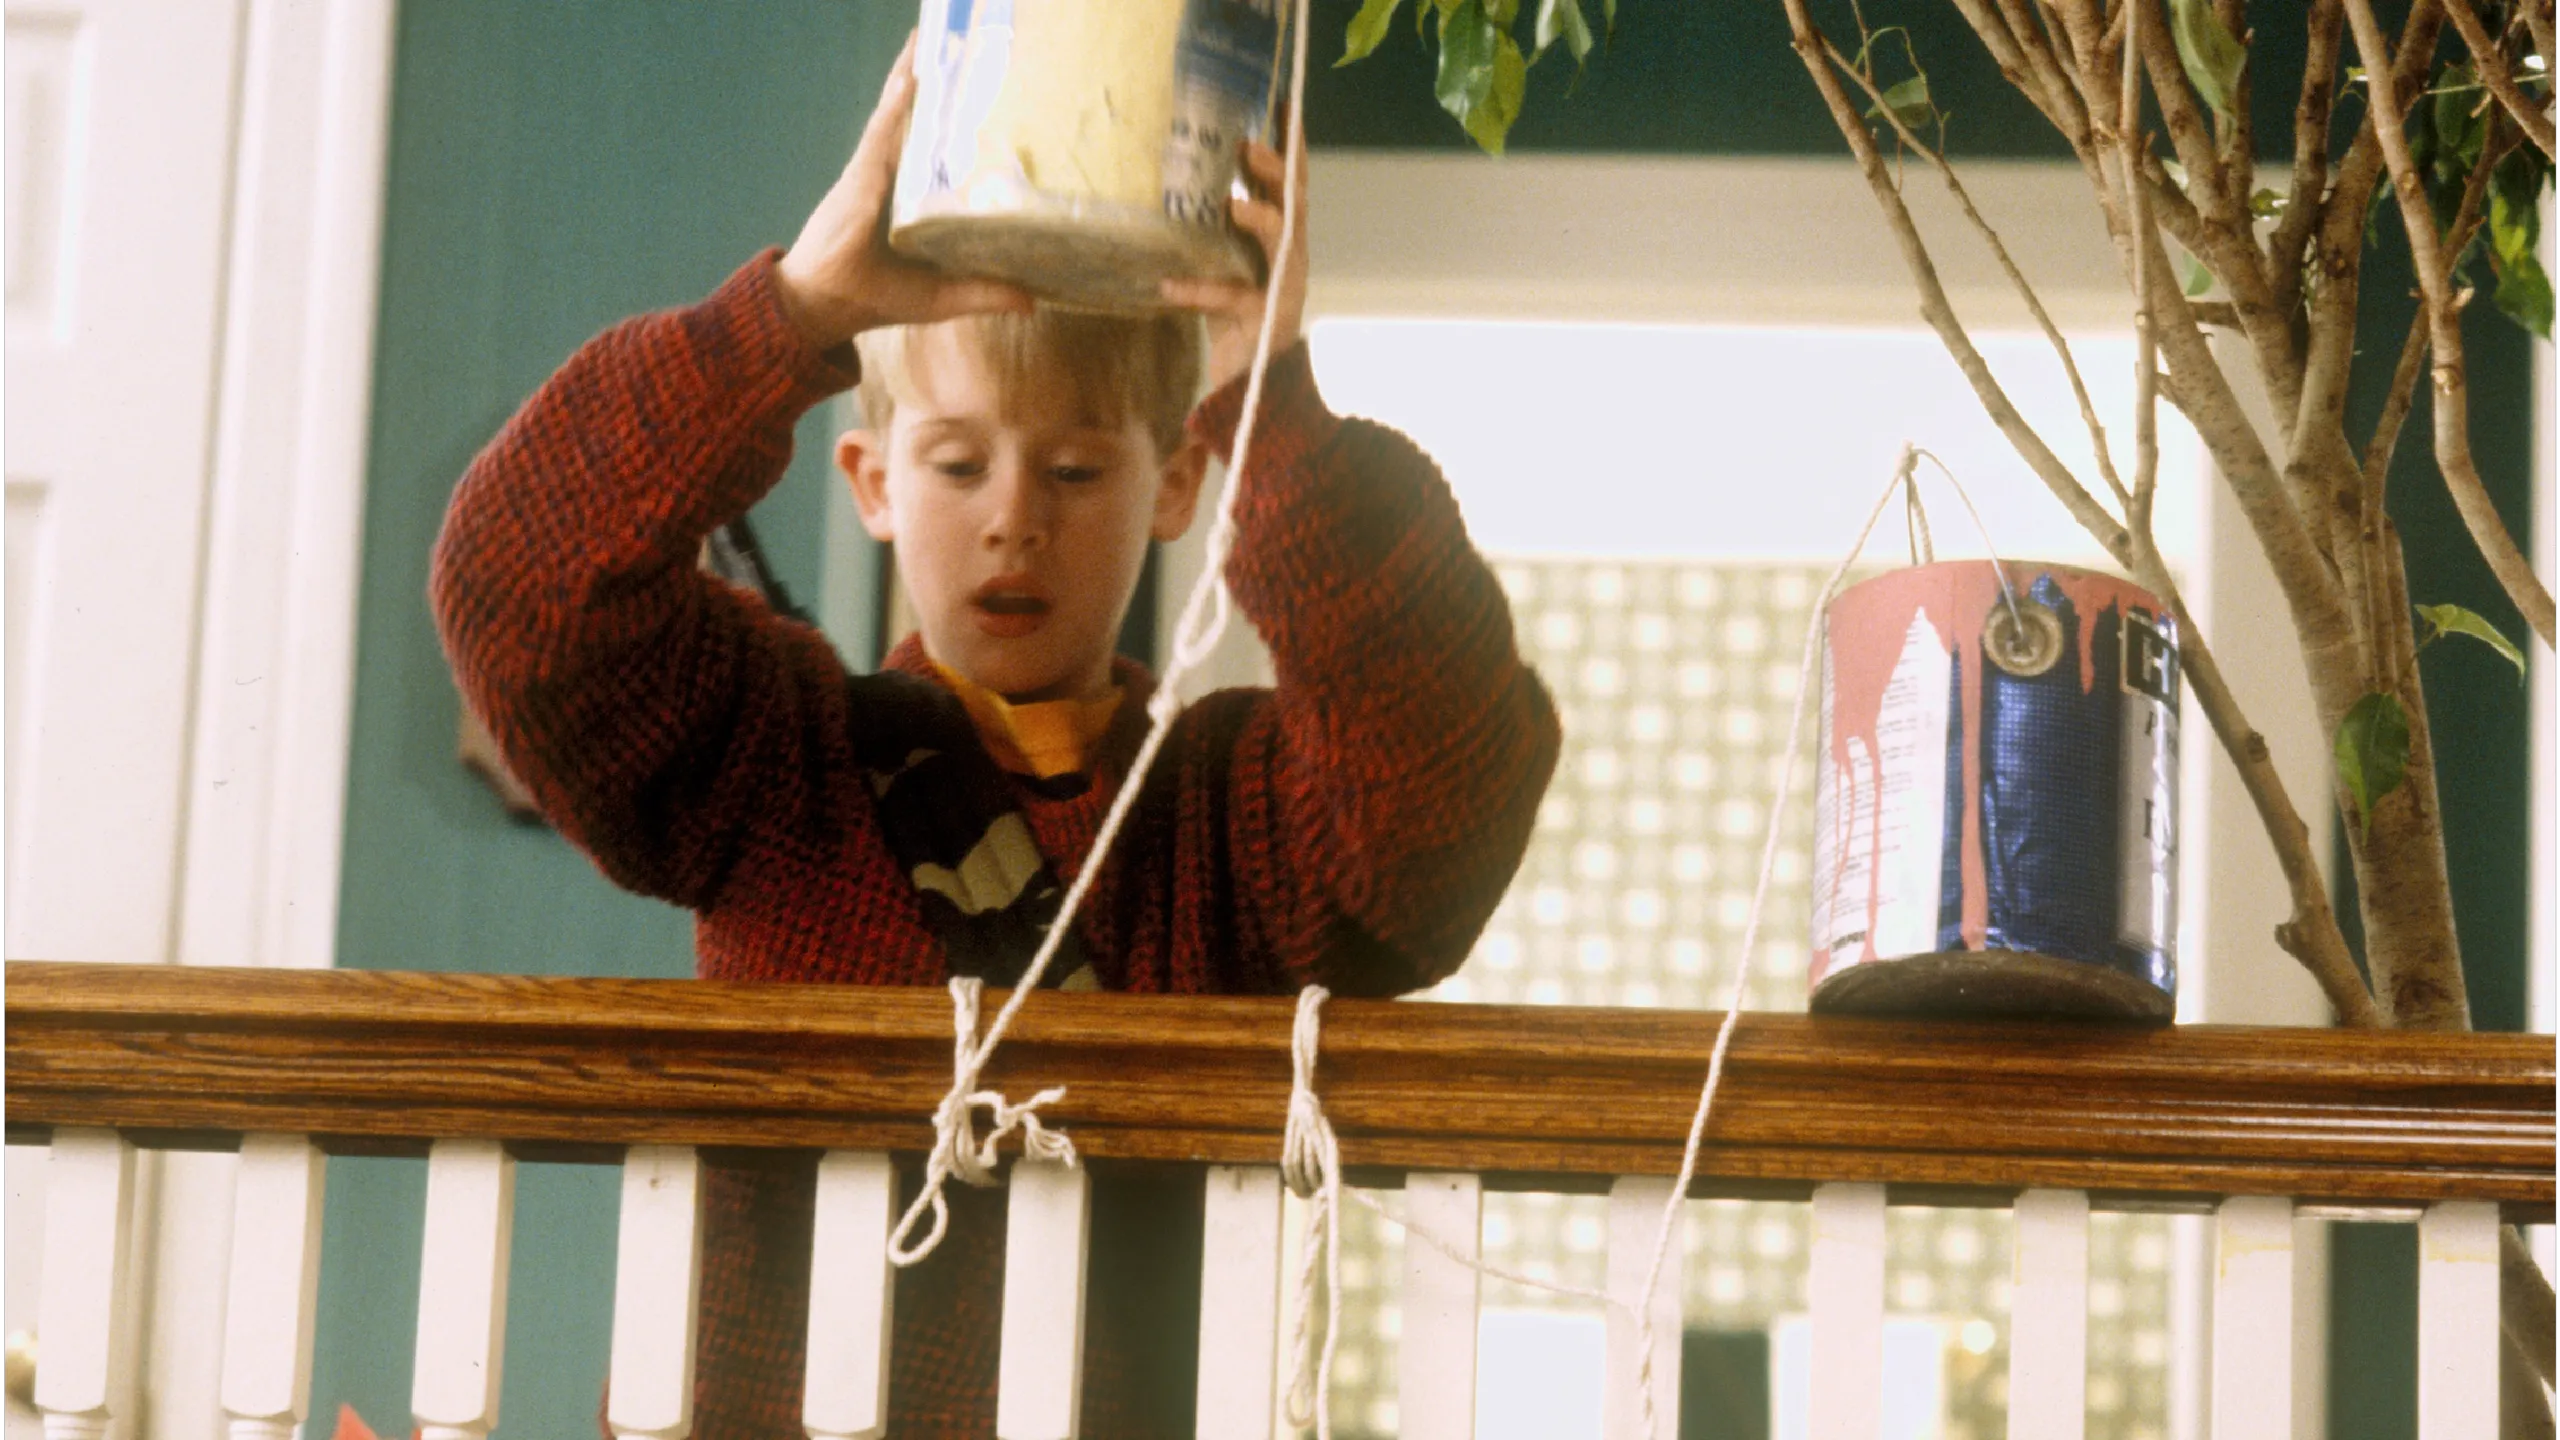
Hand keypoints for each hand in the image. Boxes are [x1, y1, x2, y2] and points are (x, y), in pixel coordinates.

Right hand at [774, 32, 1033, 347]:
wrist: (824, 306)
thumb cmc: (875, 299)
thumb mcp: (942, 297)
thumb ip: (984, 293)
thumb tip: (1032, 301)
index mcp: (910, 202)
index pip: (933, 154)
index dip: (948, 124)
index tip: (972, 96)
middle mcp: (892, 180)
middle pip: (915, 125)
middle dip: (931, 88)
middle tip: (953, 49)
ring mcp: (873, 174)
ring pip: (897, 117)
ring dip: (911, 79)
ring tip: (927, 42)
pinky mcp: (860, 177)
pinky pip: (882, 131)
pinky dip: (896, 103)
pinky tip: (911, 75)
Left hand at [1159, 124, 1310, 393]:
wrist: (1250, 386)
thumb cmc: (1233, 320)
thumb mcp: (1221, 264)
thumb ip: (1212, 230)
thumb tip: (1175, 183)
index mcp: (1281, 238)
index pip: (1290, 183)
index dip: (1290, 145)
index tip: (1281, 105)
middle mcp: (1290, 256)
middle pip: (1294, 200)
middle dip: (1275, 170)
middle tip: (1247, 147)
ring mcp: (1283, 287)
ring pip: (1284, 241)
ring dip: (1260, 218)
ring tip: (1230, 206)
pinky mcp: (1264, 320)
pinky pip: (1232, 299)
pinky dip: (1198, 290)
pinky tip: (1167, 285)